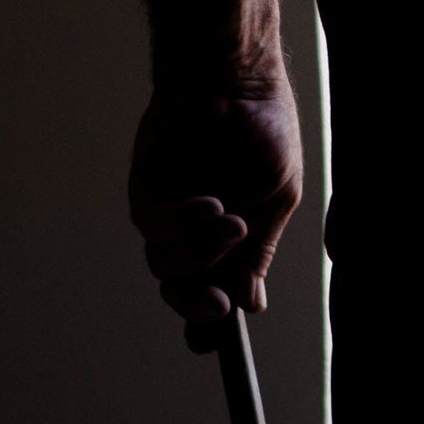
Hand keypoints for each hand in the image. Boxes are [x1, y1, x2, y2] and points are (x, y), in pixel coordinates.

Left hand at [128, 76, 302, 353]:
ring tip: (230, 221)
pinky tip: (209, 205)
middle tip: (220, 304)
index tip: (218, 344)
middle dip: (196, 306)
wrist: (237, 78)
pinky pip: (153, 227)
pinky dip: (181, 224)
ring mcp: (169, 212)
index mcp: (230, 240)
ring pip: (165, 266)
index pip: (212, 293)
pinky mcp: (146, 188)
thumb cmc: (264, 129)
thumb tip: (250, 305)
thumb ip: (258, 251)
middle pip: (181, 292)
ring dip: (199, 255)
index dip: (208, 325)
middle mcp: (194, 232)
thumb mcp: (277, 198)